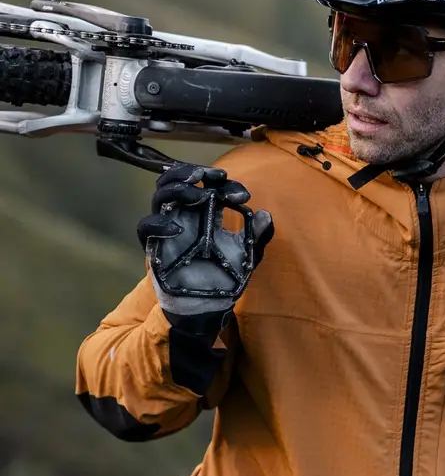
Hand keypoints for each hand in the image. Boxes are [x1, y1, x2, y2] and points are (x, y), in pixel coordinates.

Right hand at [137, 162, 273, 316]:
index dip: (223, 183)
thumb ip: (257, 236)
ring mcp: (167, 228)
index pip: (208, 185)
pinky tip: (177, 229)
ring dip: (177, 188)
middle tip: (211, 176)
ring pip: (161, 195)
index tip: (242, 195)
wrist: (208, 304)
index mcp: (205, 212)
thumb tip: (266, 215)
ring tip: (198, 194)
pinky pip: (146, 227)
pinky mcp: (154, 246)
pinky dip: (158, 224)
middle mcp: (185, 215)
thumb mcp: (247, 255)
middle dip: (192, 171)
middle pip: (178, 180)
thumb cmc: (224, 276)